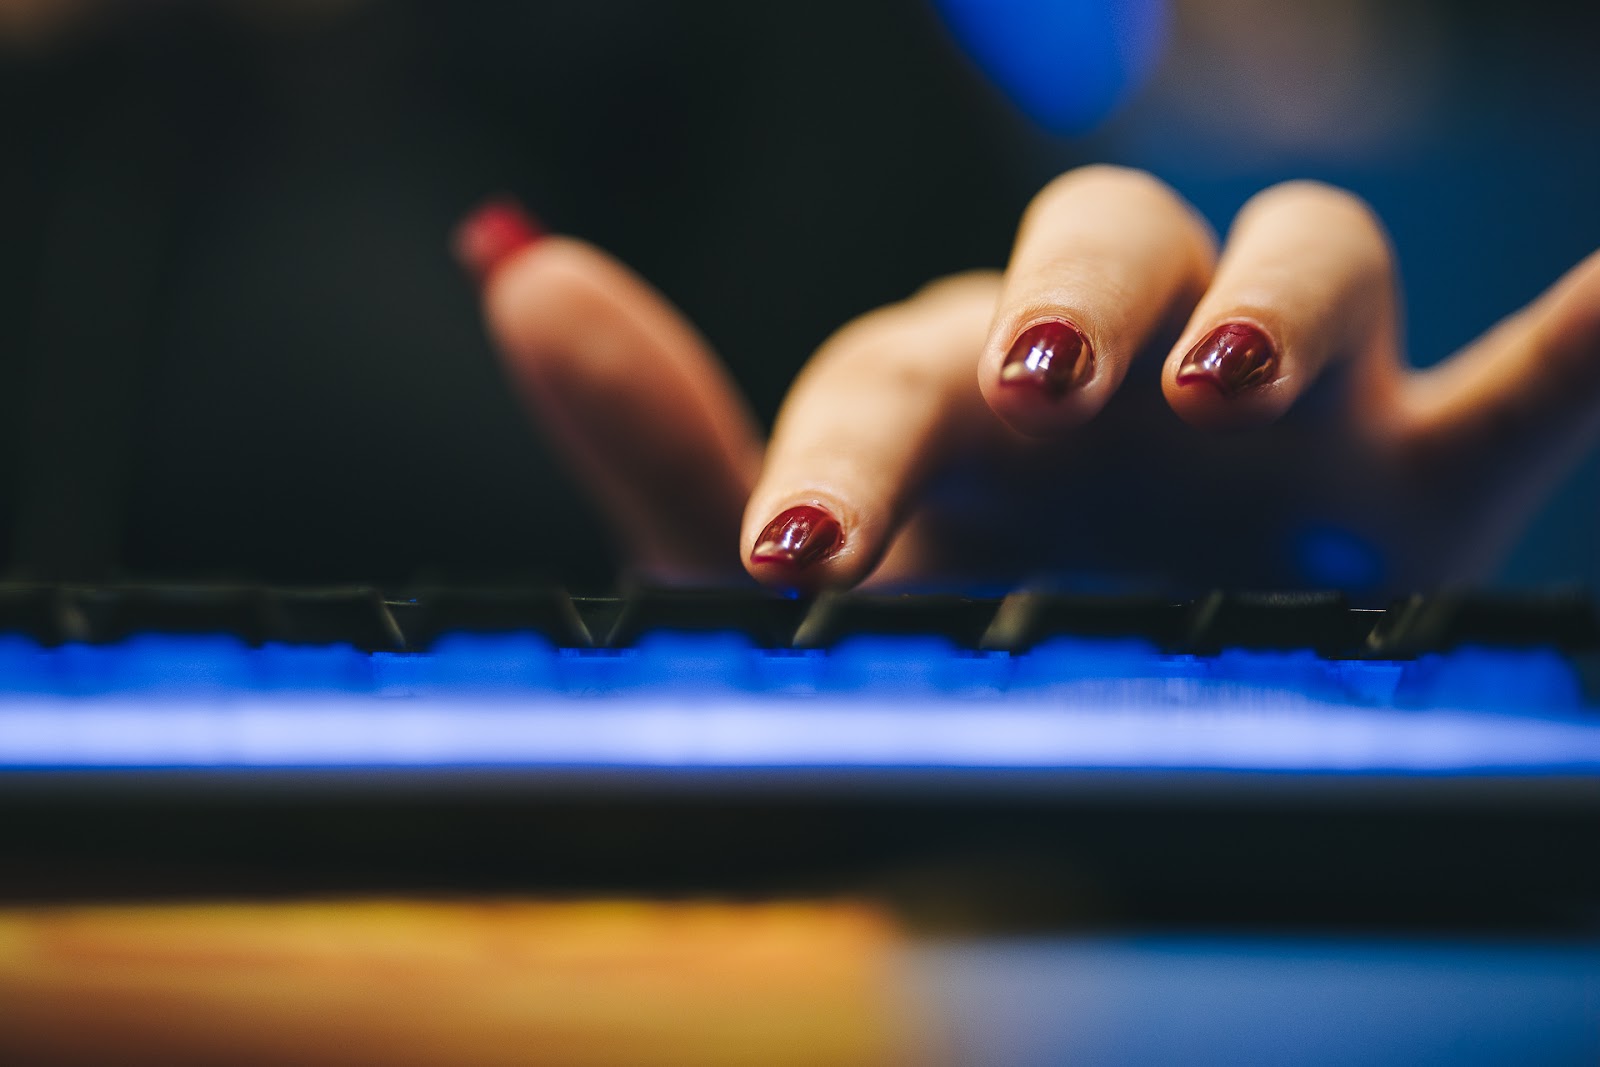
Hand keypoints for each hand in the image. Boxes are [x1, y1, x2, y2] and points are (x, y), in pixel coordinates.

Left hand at [460, 167, 1599, 594]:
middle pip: (1116, 234)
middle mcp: (1123, 354)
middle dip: (1086, 294)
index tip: (799, 554)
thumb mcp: (785, 571)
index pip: (900, 363)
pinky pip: (1531, 382)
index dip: (847, 443)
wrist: (1063, 717)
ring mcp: (1277, 403)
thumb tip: (516, 266)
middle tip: (1046, 389)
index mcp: (967, 375)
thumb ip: (664, 438)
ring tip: (1224, 381)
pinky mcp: (1416, 477)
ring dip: (1277, 295)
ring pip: (1313, 253)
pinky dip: (1592, 331)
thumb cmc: (918, 634)